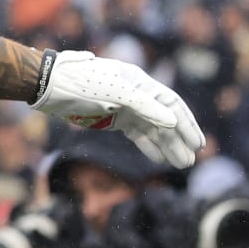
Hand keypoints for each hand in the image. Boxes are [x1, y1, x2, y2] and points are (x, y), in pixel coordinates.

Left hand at [32, 50, 203, 168]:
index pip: (172, 105)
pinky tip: (159, 158)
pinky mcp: (112, 119)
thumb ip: (145, 106)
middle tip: (190, 161)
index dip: (187, 124)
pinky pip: (136, 134)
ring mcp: (124, 108)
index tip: (198, 144)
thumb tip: (173, 121)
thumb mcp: (116, 93)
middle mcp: (136, 95)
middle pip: (164, 119)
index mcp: (140, 83)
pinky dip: (148, 146)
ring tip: (181, 164)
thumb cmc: (83, 83)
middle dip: (179, 140)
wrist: (50, 86)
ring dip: (167, 146)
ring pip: (152, 130)